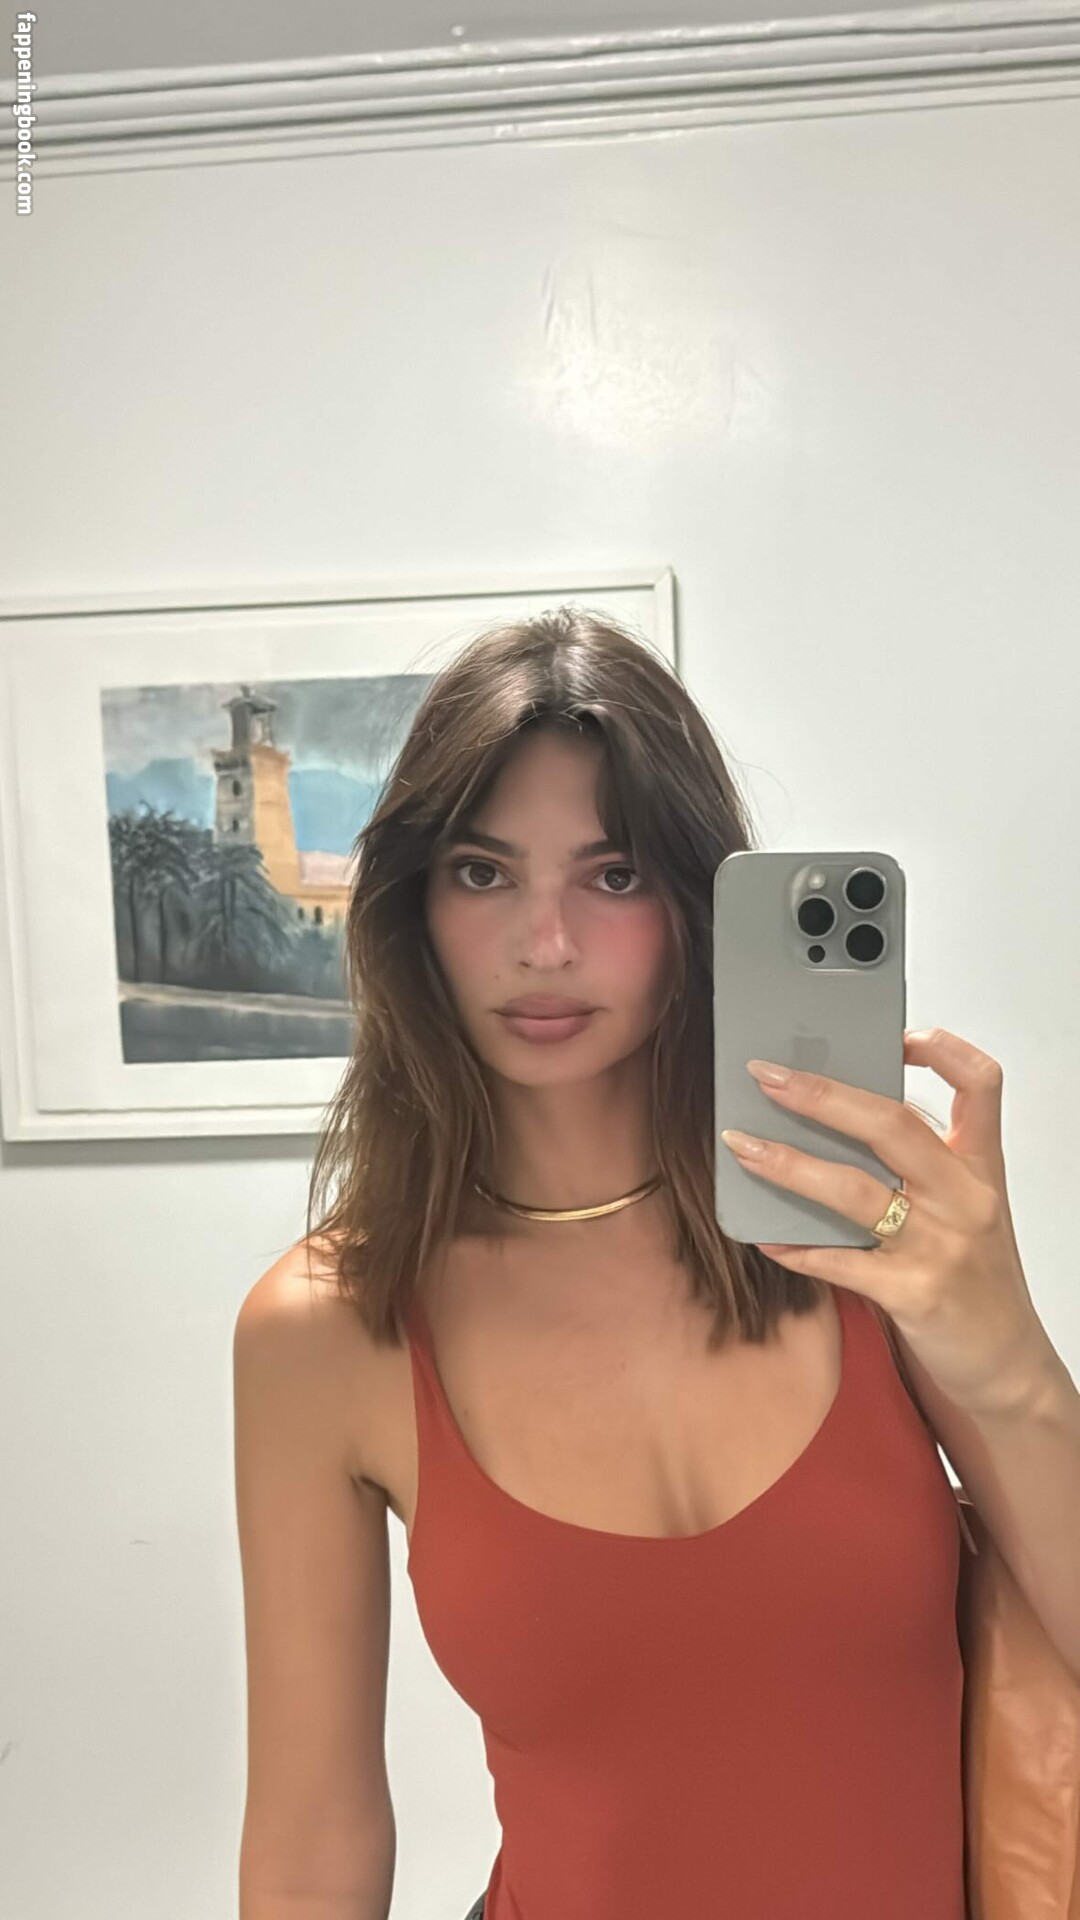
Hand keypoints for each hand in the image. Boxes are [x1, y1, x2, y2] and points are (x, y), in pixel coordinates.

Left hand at [720, 1028, 1051, 1414]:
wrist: (1008, 1362)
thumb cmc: (978, 1277)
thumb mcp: (969, 1208)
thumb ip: (923, 1165)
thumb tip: (839, 1119)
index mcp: (981, 1167)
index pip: (981, 1085)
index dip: (943, 1049)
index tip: (896, 1036)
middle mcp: (964, 1198)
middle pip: (892, 1126)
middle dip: (821, 1095)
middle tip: (766, 1075)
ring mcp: (941, 1247)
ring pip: (854, 1190)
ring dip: (789, 1165)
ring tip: (742, 1146)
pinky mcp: (914, 1294)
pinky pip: (840, 1262)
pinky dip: (795, 1247)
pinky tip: (763, 1236)